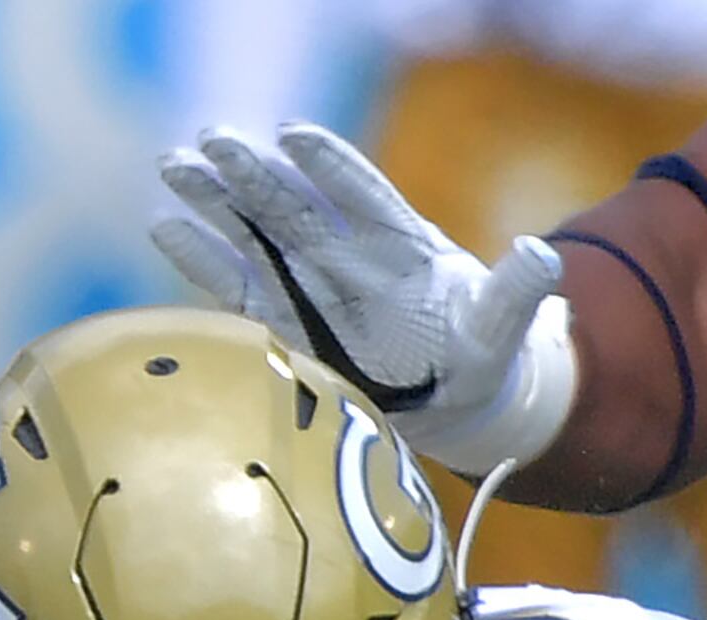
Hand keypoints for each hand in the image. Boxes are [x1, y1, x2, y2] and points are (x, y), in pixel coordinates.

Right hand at [152, 122, 576, 473]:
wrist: (457, 395)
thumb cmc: (480, 353)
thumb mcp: (505, 327)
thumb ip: (517, 294)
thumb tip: (543, 256)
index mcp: (402, 244)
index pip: (363, 195)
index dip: (331, 168)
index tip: (295, 137)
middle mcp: (349, 254)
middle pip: (295, 204)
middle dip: (253, 173)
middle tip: (209, 139)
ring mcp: (314, 284)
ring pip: (258, 234)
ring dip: (217, 202)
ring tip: (174, 165)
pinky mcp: (288, 321)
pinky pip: (240, 286)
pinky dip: (203, 260)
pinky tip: (164, 225)